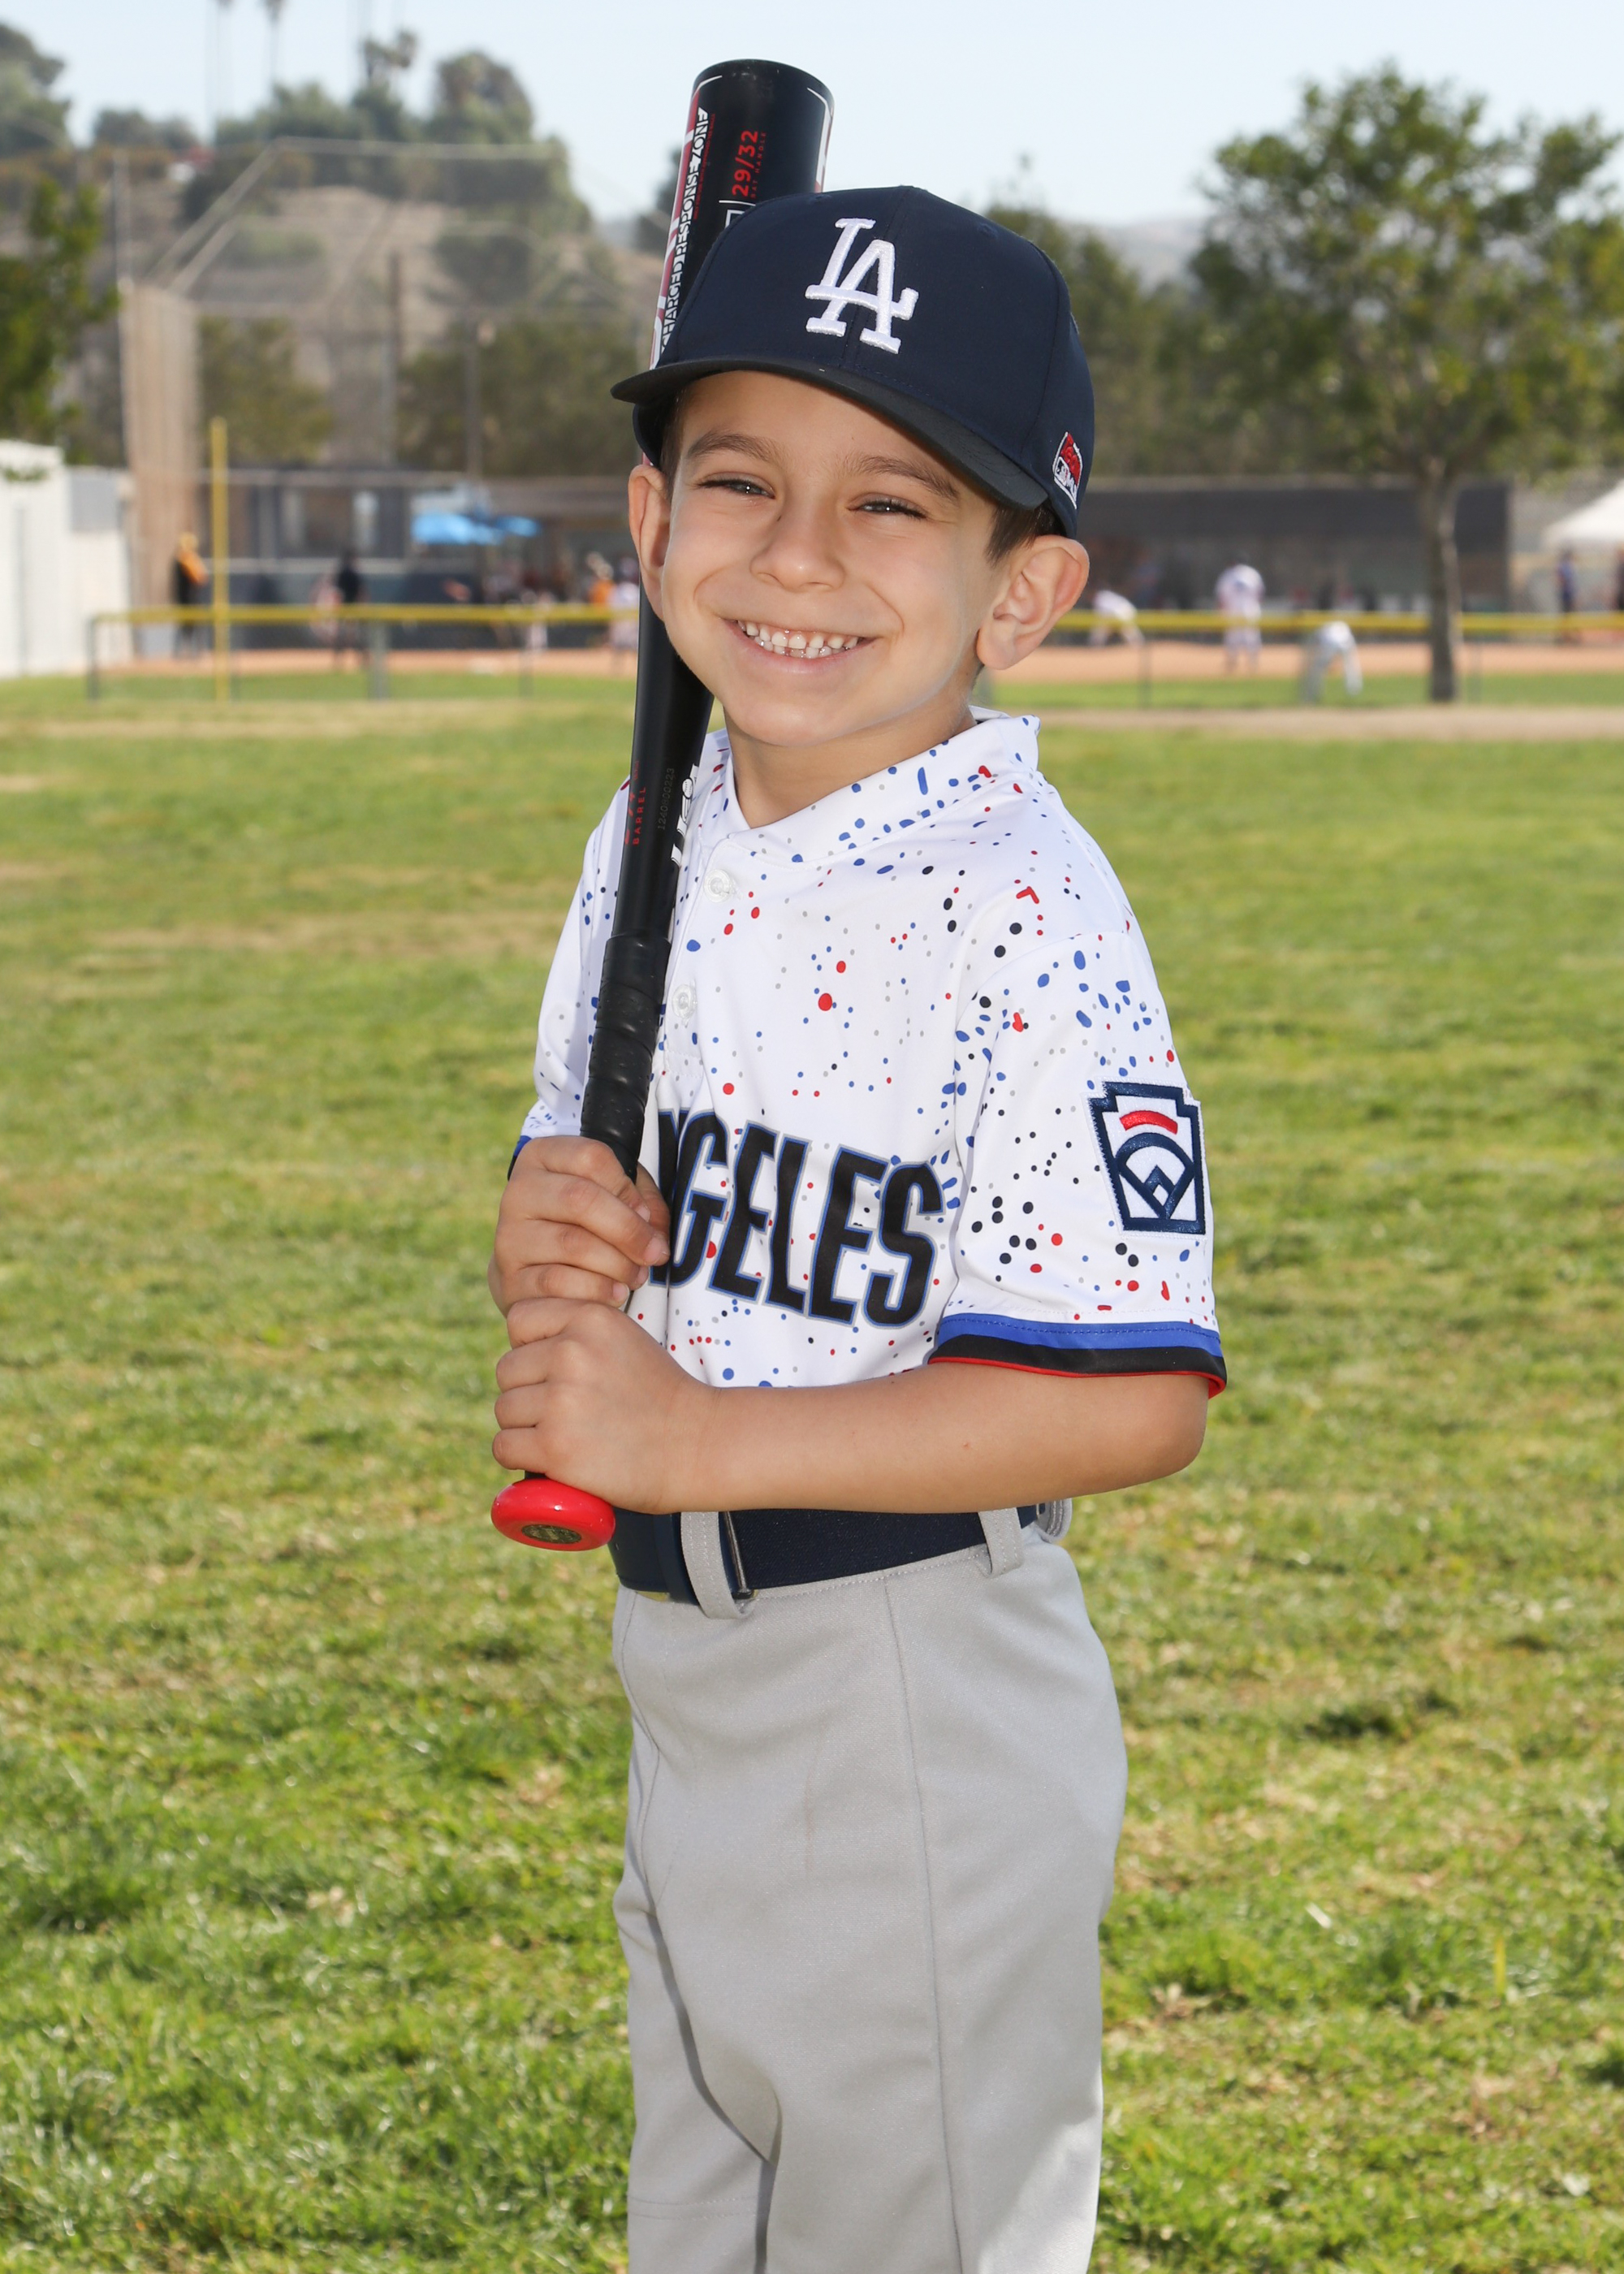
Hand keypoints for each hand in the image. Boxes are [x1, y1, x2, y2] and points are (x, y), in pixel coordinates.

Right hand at [489, 1136, 668, 1325]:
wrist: (533, 1269)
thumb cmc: (580, 1224)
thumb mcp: (610, 1195)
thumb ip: (639, 1199)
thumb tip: (652, 1230)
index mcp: (542, 1157)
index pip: (591, 1157)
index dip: (627, 1188)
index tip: (645, 1214)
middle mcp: (519, 1192)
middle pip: (581, 1198)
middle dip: (629, 1230)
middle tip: (654, 1253)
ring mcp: (509, 1235)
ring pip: (572, 1244)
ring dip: (617, 1264)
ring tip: (635, 1275)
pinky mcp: (510, 1278)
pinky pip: (559, 1283)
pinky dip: (597, 1291)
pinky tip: (614, 1294)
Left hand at [493, 1299, 709, 1511]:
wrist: (697, 1445)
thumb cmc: (659, 1396)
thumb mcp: (623, 1338)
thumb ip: (577, 1332)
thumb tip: (522, 1349)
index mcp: (589, 1318)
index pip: (519, 1321)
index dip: (531, 1348)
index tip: (555, 1371)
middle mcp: (571, 1352)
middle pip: (507, 1370)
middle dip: (527, 1392)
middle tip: (564, 1412)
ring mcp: (561, 1400)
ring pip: (504, 1410)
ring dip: (524, 1427)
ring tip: (563, 1435)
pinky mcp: (555, 1446)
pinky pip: (504, 1447)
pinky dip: (520, 1457)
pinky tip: (548, 1459)